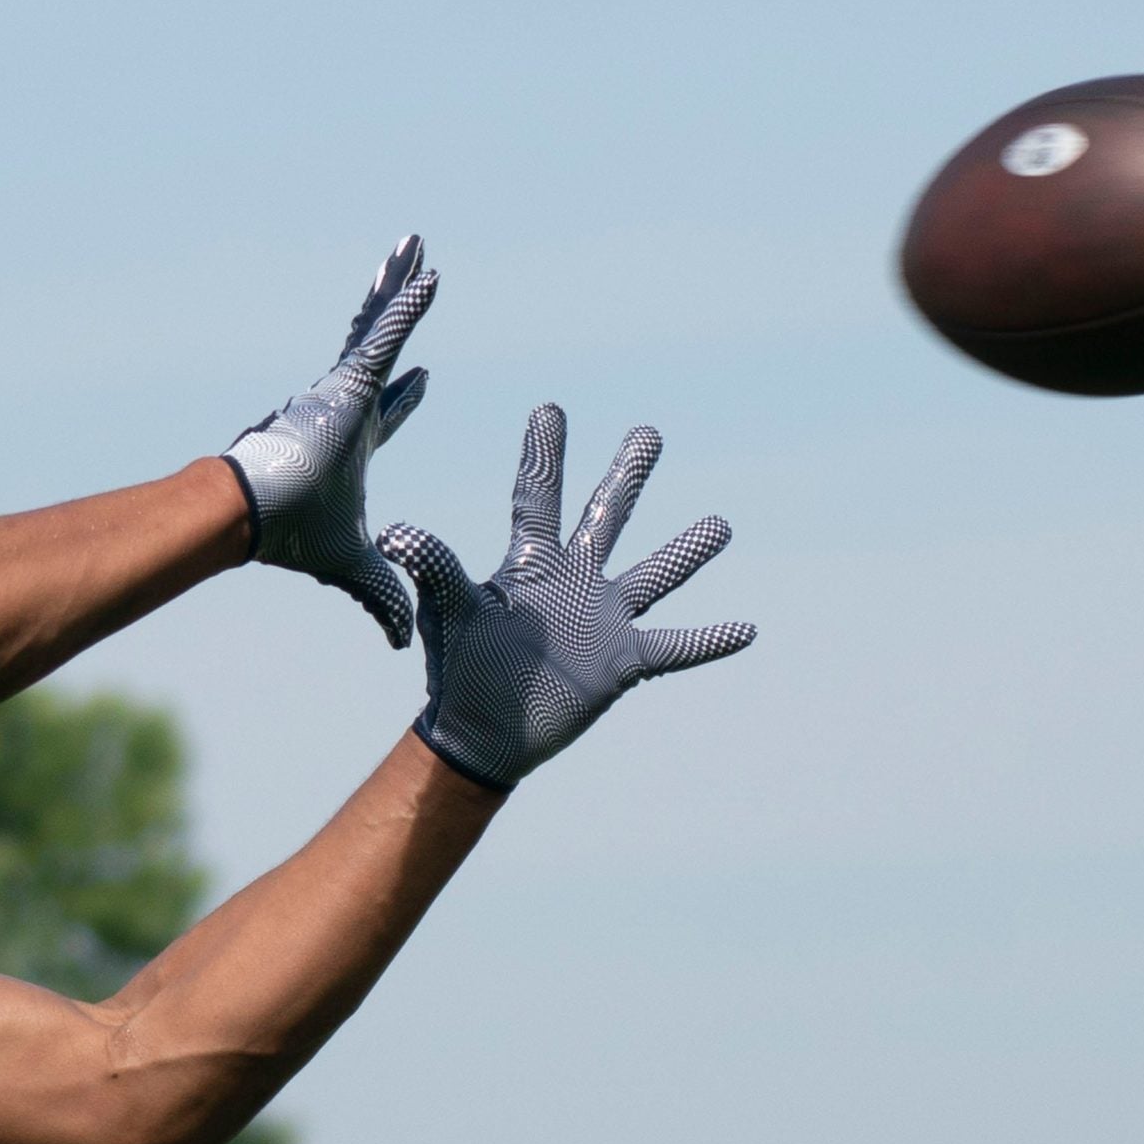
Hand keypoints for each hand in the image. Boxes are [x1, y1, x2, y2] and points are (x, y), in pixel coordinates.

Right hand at [223, 235, 437, 646]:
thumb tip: (398, 640)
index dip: (407, 397)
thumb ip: (380, 595)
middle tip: (420, 279)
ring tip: (417, 246)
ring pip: (379, 326)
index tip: (427, 378)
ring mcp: (342, 389)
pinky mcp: (343, 382)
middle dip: (398, 315)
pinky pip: (383, 334)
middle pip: (381, 351)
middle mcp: (346, 407)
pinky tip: (429, 274)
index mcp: (351, 444)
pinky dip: (406, 306)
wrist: (250, 517)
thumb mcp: (353, 566)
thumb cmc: (291, 537)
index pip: (385, 413)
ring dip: (400, 286)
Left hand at [377, 404, 756, 789]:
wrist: (481, 733)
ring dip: (688, 551)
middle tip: (648, 433)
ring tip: (721, 524)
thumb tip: (395, 532)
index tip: (549, 410)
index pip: (539, 497)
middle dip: (627, 474)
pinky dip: (710, 640)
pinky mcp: (623, 662)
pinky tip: (747, 629)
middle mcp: (574, 582)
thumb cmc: (460, 669)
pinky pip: (676, 647)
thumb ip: (433, 568)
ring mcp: (604, 619)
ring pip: (655, 575)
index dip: (544, 455)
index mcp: (532, 564)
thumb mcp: (450, 611)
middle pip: (607, 516)